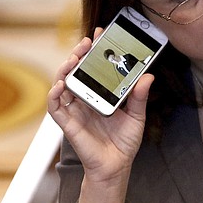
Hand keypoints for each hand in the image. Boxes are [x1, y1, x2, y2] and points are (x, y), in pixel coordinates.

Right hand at [47, 28, 152, 185]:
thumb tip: (147, 77)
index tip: (100, 34)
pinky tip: (62, 84)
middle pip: (76, 71)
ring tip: (74, 58)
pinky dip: (55, 94)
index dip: (94, 50)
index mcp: (100, 94)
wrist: (116, 168)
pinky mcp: (67, 123)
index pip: (93, 67)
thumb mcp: (137, 116)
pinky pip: (55, 106)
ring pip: (62, 83)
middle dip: (79, 54)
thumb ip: (139, 97)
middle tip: (87, 42)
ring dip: (65, 69)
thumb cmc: (124, 143)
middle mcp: (85, 99)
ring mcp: (74, 110)